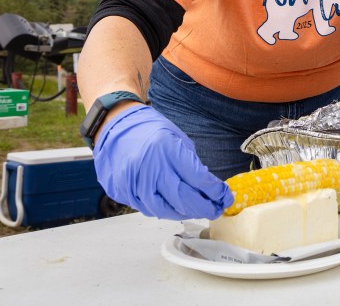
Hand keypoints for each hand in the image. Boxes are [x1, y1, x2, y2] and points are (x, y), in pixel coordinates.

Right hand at [93, 104, 232, 219]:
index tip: (224, 195)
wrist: (115, 126)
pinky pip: (148, 208)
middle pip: (182, 198)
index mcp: (166, 149)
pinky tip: (177, 208)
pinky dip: (165, 210)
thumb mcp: (177, 139)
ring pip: (164, 209)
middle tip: (217, 209)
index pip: (197, 178)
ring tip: (199, 210)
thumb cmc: (150, 130)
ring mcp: (133, 182)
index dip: (214, 191)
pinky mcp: (123, 191)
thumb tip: (208, 187)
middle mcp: (149, 167)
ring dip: (186, 213)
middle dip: (204, 207)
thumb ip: (191, 164)